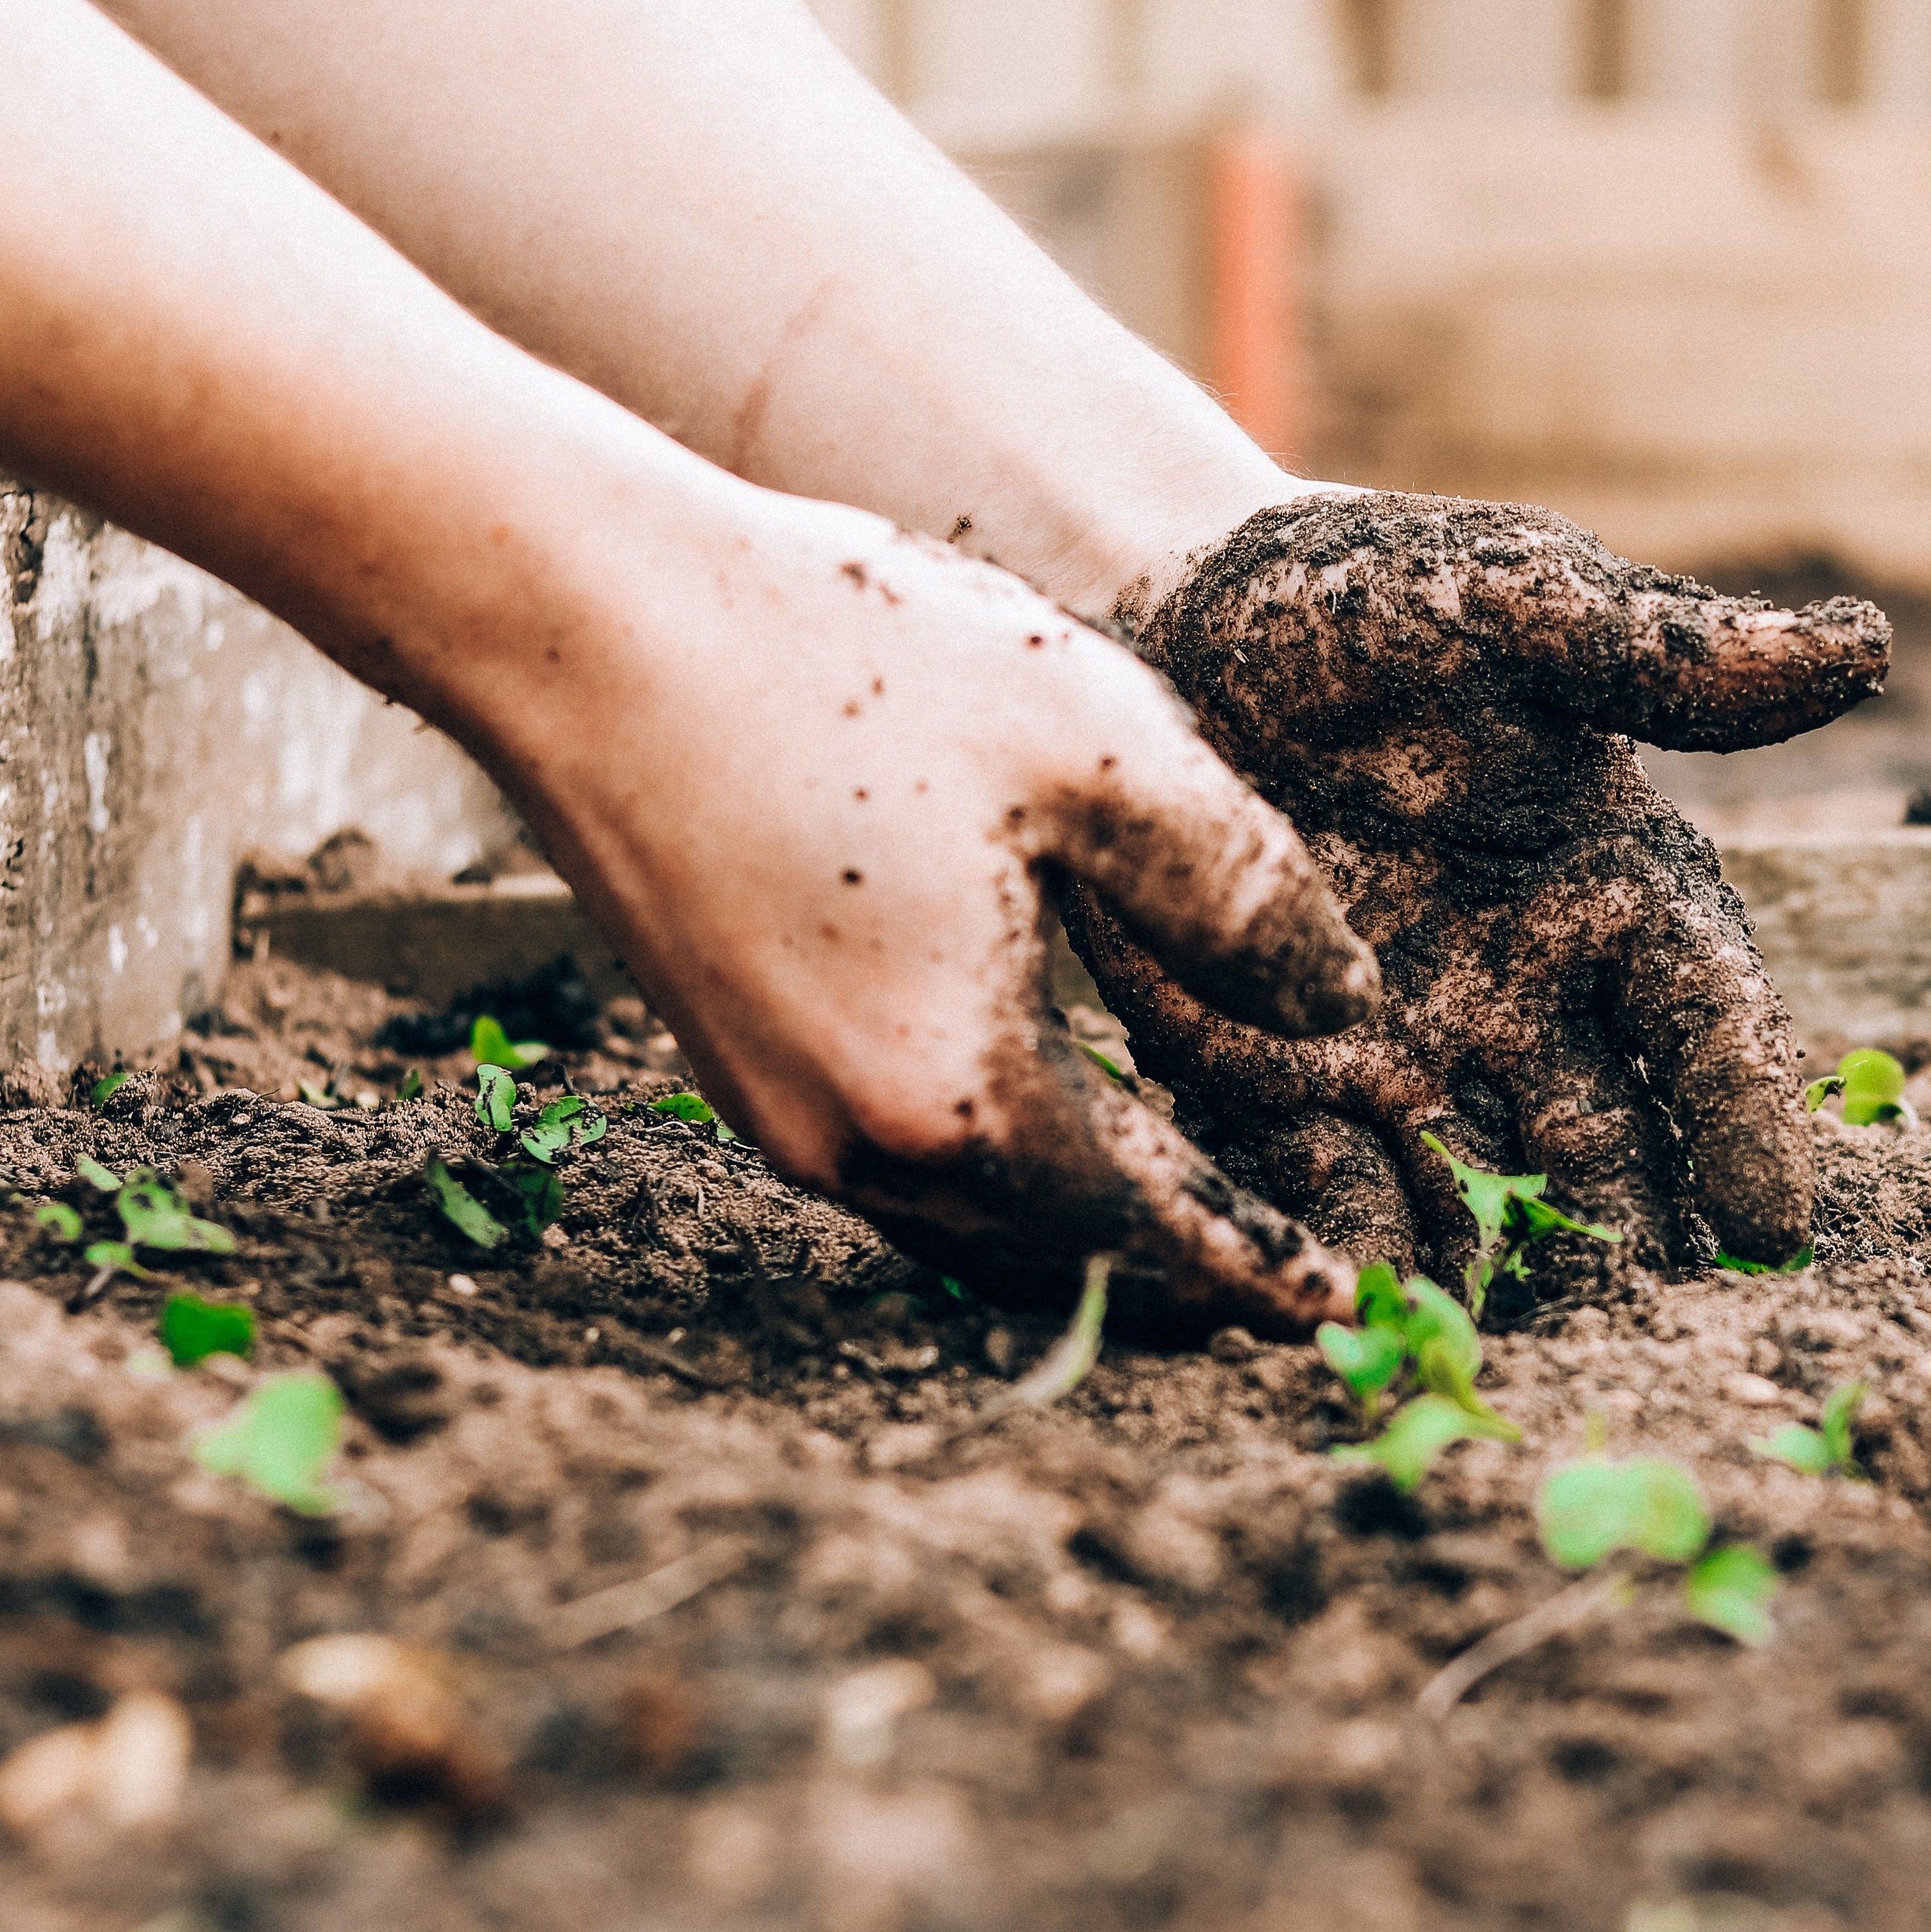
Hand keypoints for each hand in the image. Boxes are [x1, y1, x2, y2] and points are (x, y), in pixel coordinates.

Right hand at [482, 488, 1380, 1331]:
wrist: (584, 620)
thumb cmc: (848, 661)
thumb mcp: (1104, 749)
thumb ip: (1244, 898)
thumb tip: (1346, 1010)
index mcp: (962, 1094)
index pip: (1153, 1230)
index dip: (1257, 1268)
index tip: (1338, 1311)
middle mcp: (857, 1145)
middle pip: (1061, 1257)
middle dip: (1179, 1276)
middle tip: (1282, 1279)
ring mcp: (780, 1115)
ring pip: (973, 1226)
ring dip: (1084, 1232)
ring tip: (1188, 1214)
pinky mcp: (735, 1064)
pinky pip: (902, 1167)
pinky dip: (999, 1173)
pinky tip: (1051, 1120)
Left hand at [1065, 492, 1888, 1285]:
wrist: (1162, 617)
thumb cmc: (1362, 598)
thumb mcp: (1511, 600)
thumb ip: (1663, 652)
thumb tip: (1864, 648)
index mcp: (1618, 893)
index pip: (1710, 1026)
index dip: (1748, 1120)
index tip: (1777, 1224)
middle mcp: (1532, 1000)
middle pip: (1610, 1149)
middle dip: (1634, 1244)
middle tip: (1652, 1337)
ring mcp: (1409, 1055)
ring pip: (1479, 1196)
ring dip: (1500, 1279)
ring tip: (1511, 1362)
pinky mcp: (1280, 1084)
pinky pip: (1326, 1189)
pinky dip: (1347, 1252)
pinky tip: (1353, 1317)